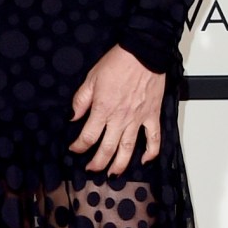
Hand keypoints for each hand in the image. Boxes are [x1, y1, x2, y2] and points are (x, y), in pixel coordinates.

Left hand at [69, 46, 165, 177]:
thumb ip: (81, 100)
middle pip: (107, 149)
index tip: (75, 149)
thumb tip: (73, 116)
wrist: (143, 53)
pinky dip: (151, 153)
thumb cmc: (118, 62)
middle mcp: (120, 118)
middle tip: (91, 169)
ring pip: (128, 149)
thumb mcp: (91, 78)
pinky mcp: (152, 116)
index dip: (79, 146)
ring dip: (120, 164)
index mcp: (103, 109)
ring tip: (113, 174)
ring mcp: (138, 119)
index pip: (88, 136)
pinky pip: (153, 139)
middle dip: (97, 162)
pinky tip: (144, 161)